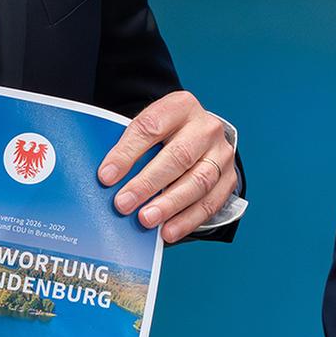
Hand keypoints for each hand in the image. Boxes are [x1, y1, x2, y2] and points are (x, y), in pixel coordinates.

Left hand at [97, 91, 238, 242]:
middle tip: (123, 203)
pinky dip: (187, 220)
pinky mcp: (228, 179)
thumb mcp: (149, 128)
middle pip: (178, 156)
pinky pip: (210, 203)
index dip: (127, 152)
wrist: (199, 137)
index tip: (107, 176)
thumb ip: (130, 147)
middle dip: (147, 183)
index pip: (151, 126)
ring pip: (198, 181)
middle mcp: (206, 127)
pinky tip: (168, 230)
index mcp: (181, 106)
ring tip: (146, 219)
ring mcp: (221, 154)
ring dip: (169, 204)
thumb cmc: (165, 136)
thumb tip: (107, 178)